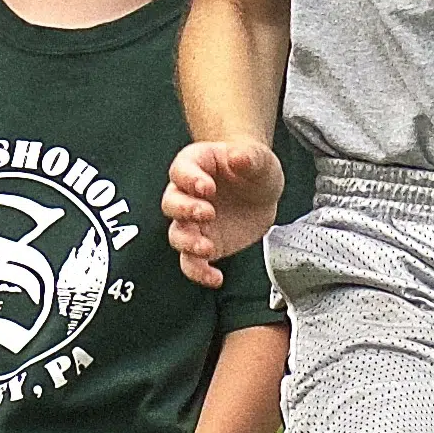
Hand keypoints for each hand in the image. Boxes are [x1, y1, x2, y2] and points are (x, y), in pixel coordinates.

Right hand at [162, 138, 282, 283]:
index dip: (190, 179)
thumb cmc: (252, 169)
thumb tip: (237, 156)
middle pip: (171, 203)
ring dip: (188, 243)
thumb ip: (248, 157)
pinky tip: (214, 277)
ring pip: (176, 235)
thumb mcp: (259, 158)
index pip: (181, 170)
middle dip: (185, 211)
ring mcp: (193, 222)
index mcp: (196, 165)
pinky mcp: (204, 243)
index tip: (207, 186)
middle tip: (208, 213)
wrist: (262, 192)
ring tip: (207, 247)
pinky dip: (199, 273)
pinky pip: (192, 262)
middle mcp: (187, 194)